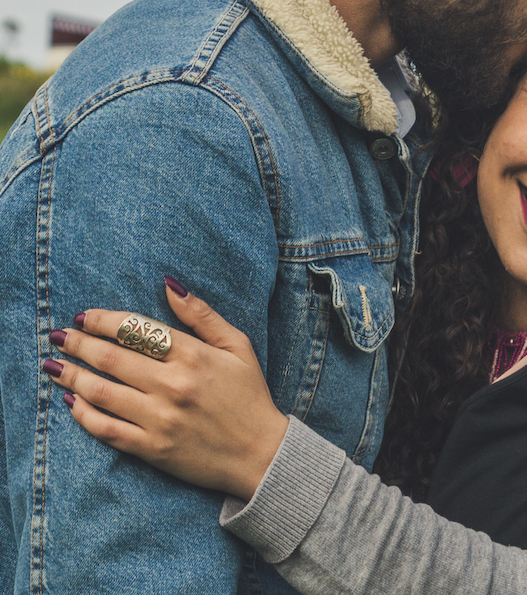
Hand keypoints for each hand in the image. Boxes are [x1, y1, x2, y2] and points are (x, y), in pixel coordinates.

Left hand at [44, 279, 288, 500]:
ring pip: (102, 392)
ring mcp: (160, 419)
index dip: (104, 320)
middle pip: (112, 358)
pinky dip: (84, 415)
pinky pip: (107, 429)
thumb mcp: (237, 345)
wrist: (261, 453)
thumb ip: (202, 315)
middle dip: (79, 344)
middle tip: (59, 336)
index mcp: (194, 355)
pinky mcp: (152, 448)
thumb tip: (168, 285)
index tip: (84, 316)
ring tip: (54, 365)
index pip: (137, 329)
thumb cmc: (249, 394)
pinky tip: (71, 402)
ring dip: (72, 376)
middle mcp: (173, 385)